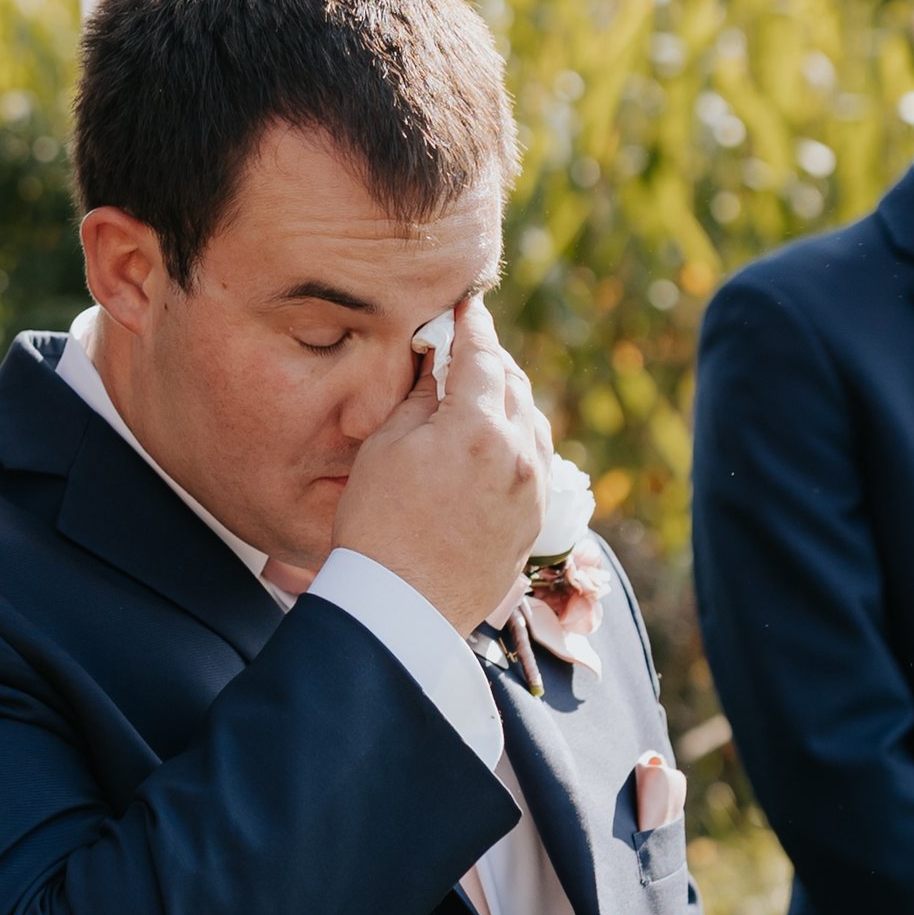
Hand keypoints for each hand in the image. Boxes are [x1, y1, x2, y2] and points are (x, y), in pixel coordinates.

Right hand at [333, 292, 547, 632]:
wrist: (402, 611)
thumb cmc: (377, 528)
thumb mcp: (384, 448)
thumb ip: (419, 397)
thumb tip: (436, 364)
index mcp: (478, 428)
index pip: (482, 353)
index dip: (471, 323)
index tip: (465, 303)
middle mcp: (517, 454)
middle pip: (513, 383)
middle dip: (491, 358)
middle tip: (466, 345)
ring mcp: (532, 490)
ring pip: (532, 419)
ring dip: (508, 396)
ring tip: (479, 389)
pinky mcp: (533, 520)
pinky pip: (536, 458)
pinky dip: (519, 435)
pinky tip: (495, 437)